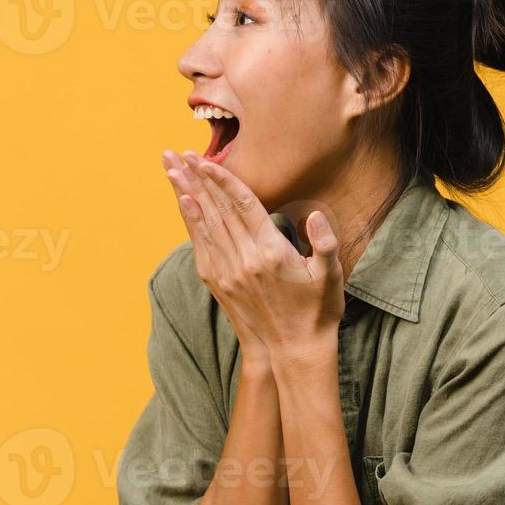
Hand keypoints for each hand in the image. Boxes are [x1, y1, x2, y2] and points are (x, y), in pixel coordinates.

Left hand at [162, 149, 344, 361]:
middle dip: (198, 179)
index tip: (205, 160)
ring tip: (173, 169)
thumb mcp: (331, 276)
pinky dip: (191, 221)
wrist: (294, 350)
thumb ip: (325, 243)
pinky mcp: (220, 283)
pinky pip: (202, 245)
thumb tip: (314, 216)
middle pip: (218, 210)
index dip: (223, 180)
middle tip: (180, 153)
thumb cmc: (318, 310)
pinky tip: (183, 203)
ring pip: (205, 224)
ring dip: (188, 194)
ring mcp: (229, 272)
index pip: (243, 206)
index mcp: (272, 252)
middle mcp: (245, 260)